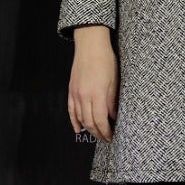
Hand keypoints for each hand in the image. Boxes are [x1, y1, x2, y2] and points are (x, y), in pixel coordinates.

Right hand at [68, 26, 118, 140]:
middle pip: (89, 122)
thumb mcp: (114, 81)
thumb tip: (113, 116)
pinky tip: (78, 129)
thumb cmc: (105, 60)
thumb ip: (112, 101)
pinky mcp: (71, 90)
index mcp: (97, 94)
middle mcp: (84, 96)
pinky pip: (71, 110)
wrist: (90, 45)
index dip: (106, 131)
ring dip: (88, 129)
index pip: (100, 120)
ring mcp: (76, 94)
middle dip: (98, 133)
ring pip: (80, 118)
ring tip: (96, 134)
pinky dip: (74, 121)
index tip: (111, 136)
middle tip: (106, 138)